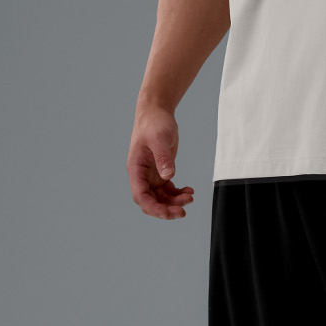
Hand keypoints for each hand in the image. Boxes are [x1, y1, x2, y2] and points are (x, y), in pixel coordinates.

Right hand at [128, 102, 193, 218]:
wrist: (157, 112)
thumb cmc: (154, 123)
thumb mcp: (159, 138)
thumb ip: (163, 157)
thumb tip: (168, 176)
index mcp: (136, 169)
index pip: (141, 196)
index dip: (153, 208)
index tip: (169, 213)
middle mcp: (142, 175)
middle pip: (150, 201)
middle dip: (165, 209)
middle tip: (183, 212)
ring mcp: (151, 175)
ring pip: (161, 198)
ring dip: (174, 202)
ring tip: (190, 197)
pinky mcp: (161, 172)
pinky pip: (168, 190)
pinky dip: (178, 194)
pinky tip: (189, 191)